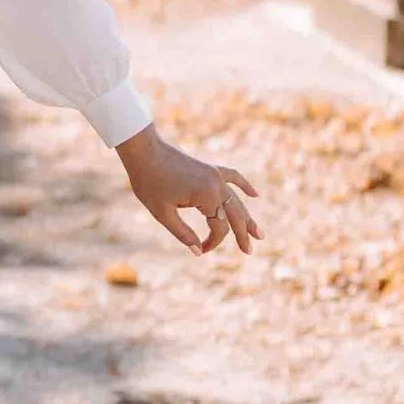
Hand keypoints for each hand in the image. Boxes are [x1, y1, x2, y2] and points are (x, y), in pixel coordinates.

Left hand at [116, 125, 258, 256]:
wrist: (144, 151)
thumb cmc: (149, 182)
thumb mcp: (163, 213)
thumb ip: (183, 233)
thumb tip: (198, 252)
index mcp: (206, 196)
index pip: (219, 227)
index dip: (213, 242)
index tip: (201, 250)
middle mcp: (216, 184)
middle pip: (234, 215)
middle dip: (242, 234)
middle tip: (249, 251)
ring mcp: (215, 175)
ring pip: (236, 200)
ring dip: (247, 216)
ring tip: (259, 233)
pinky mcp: (211, 169)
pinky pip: (233, 177)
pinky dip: (244, 186)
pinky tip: (255, 195)